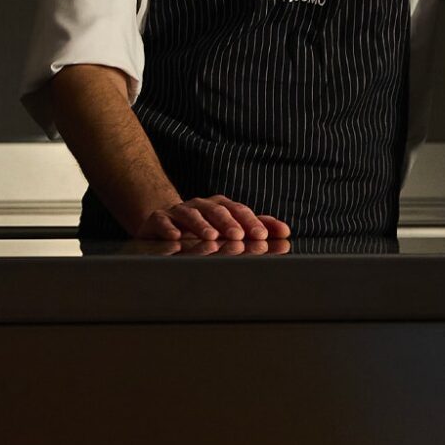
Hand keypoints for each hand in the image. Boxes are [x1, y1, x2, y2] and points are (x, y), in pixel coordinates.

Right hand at [130, 195, 290, 250]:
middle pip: (216, 210)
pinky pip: (163, 222)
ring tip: (211, 237)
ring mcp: (178, 212)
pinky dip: (169, 229)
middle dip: (229, 222)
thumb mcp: (229, 228)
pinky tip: (175, 238)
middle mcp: (201, 206)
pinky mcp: (158, 220)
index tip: (263, 235)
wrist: (164, 224)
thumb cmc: (203, 229)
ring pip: (191, 214)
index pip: (238, 210)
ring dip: (201, 225)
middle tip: (239, 236)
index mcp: (220, 207)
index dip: (251, 221)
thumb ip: (256, 229)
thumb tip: (286, 232)